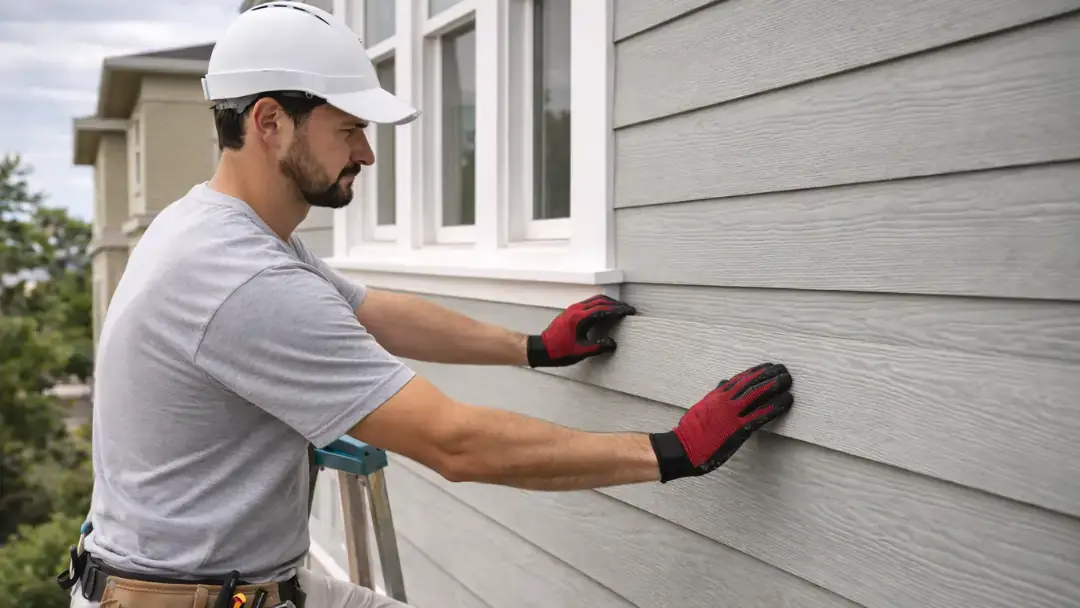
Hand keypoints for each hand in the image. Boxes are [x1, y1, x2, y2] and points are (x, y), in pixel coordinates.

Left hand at [526, 295, 636, 366]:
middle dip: (616, 304)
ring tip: (620, 309)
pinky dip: (600, 304)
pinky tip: (605, 312)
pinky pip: (589, 303)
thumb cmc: (559, 351)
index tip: (629, 311)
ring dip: (608, 303)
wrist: (541, 349)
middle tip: (628, 309)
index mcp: (580, 318)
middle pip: (601, 300)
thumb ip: (598, 347)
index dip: (618, 309)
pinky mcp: (571, 311)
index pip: (604, 309)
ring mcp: (573, 309)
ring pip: (595, 300)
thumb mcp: (580, 352)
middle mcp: (576, 310)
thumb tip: (613, 343)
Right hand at [649, 363, 793, 481]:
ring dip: (775, 386)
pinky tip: (787, 401)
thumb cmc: (690, 431)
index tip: (768, 366)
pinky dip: (776, 406)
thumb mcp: (701, 407)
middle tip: (784, 369)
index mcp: (716, 396)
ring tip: (788, 380)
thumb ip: (714, 395)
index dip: (756, 371)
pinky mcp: (738, 429)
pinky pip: (761, 415)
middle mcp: (725, 401)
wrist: (683, 448)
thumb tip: (723, 382)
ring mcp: (731, 414)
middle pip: (751, 383)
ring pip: (757, 394)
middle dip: (769, 374)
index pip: (740, 378)